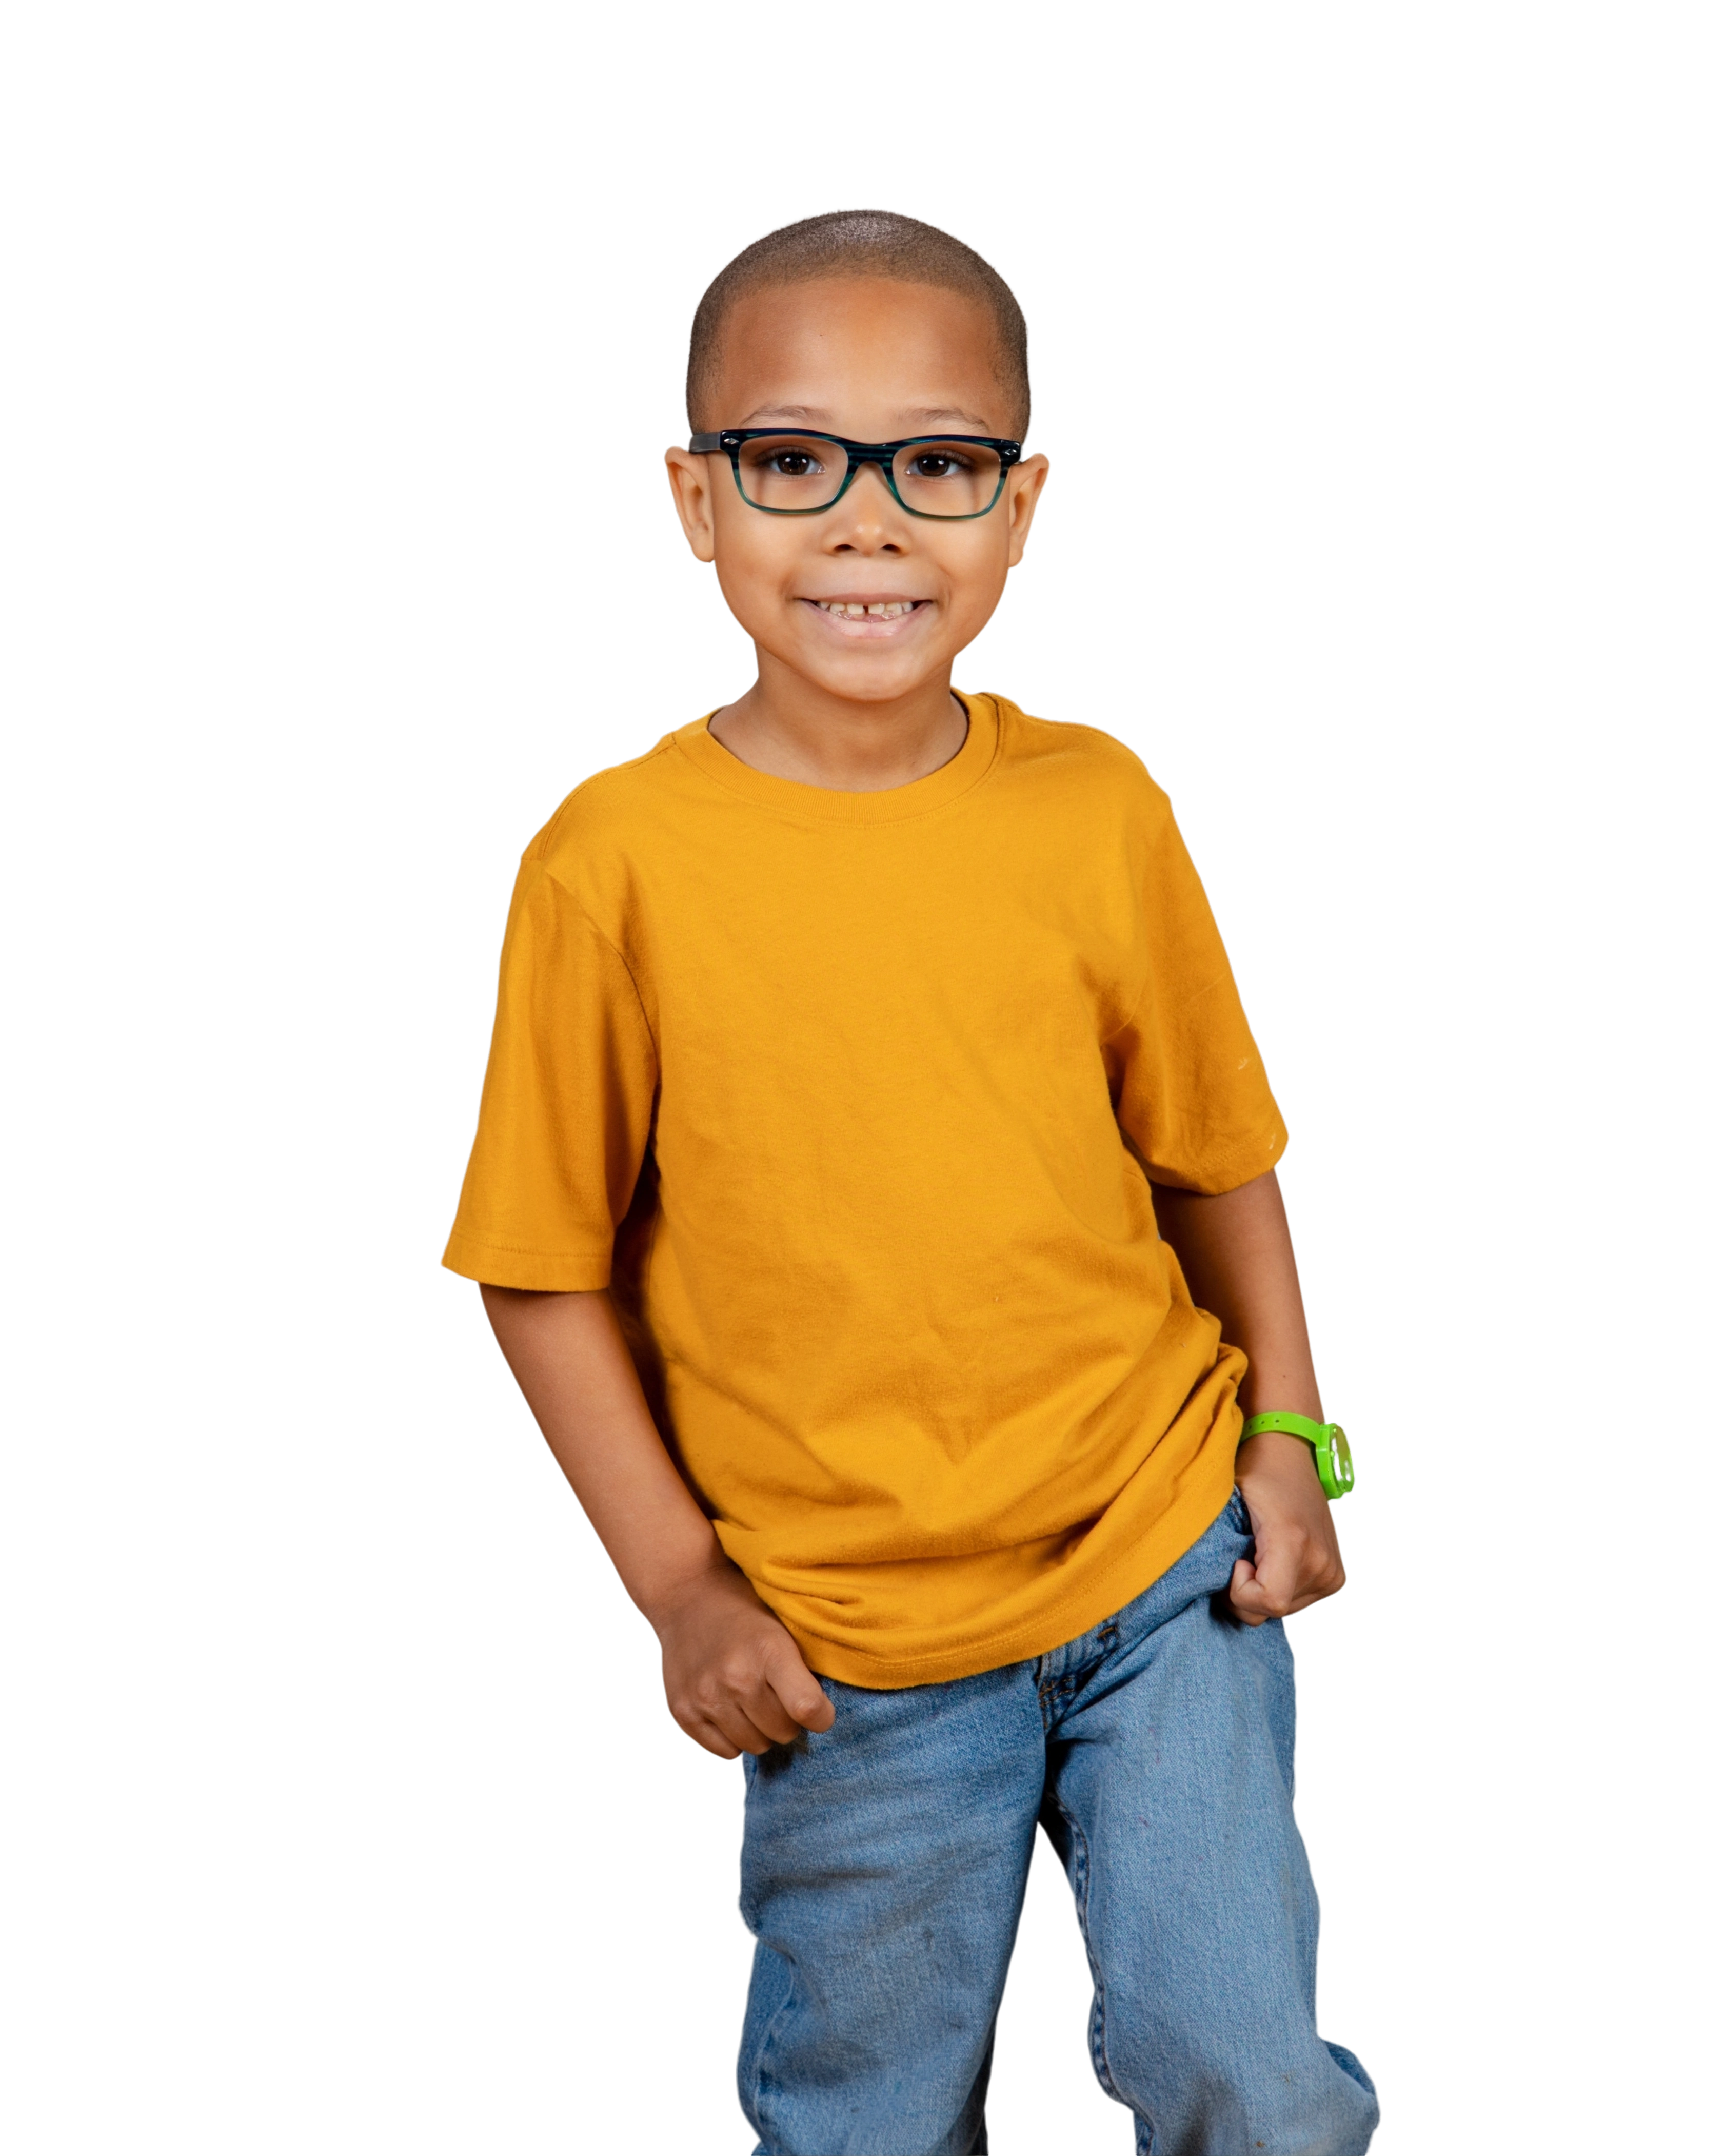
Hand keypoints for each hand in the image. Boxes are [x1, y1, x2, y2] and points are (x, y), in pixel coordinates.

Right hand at [649, 1556, 837, 1760]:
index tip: (821, 1710)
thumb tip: (824, 1709)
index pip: (806, 1707)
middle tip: (780, 1697)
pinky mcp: (683, 1712)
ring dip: (761, 1730)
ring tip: (754, 1702)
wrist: (687, 1596)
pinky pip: (724, 1751)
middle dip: (789, 1720)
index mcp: (769, 1650)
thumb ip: (803, 1665)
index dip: (822, 1716)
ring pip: (755, 1745)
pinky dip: (733, 1738)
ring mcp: (706, 1697)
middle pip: (783, 1732)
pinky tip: (732, 1711)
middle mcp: (736, 1676)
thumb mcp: (782, 1623)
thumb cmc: (744, 1610)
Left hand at [1227, 1429, 1349, 1624]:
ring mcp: (1331, 1572)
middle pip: (1272, 1611)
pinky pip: (1298, 1601)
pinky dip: (1279, 1587)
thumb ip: (1216, 1543)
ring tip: (1257, 1555)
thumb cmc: (1256, 1471)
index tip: (1236, 1560)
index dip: (1240, 1591)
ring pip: (1283, 1610)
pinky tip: (1272, 1561)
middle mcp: (1321, 1563)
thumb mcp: (1227, 1501)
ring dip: (1263, 1590)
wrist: (1290, 1451)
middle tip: (1239, 1557)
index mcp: (1294, 1542)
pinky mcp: (1334, 1576)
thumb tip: (1198, 1578)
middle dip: (1246, 1593)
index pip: (1269, 1603)